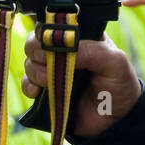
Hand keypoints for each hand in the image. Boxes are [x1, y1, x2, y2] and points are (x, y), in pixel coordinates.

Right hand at [21, 28, 140, 136]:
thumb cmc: (119, 84)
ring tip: (49, 80)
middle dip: (37, 50)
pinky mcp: (45, 90)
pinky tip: (38, 92)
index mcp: (79, 37)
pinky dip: (28, 86)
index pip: (55, 24)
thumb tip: (64, 47)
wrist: (116, 120)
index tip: (51, 41)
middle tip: (48, 60)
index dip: (48, 30)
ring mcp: (52, 71)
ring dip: (34, 70)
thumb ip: (92, 50)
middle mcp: (62, 51)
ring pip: (28, 62)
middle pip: (35, 41)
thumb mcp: (115, 62)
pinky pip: (26, 83)